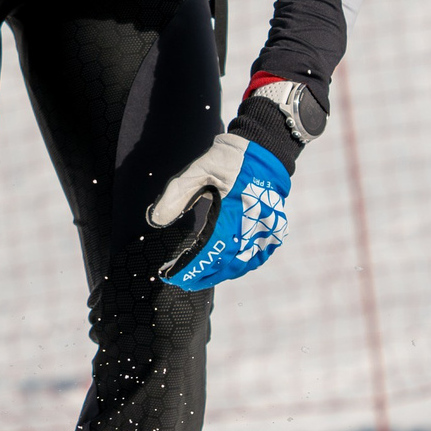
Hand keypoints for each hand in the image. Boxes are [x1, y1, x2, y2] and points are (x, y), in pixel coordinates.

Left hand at [148, 134, 292, 291]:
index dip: (189, 267)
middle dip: (201, 275)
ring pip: (242, 264)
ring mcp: (267, 229)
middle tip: (182, 281)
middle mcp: (252, 226)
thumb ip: (175, 196)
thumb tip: (156, 220)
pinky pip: (258, 257)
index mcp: (232, 213)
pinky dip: (241, 266)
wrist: (263, 149)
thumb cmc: (227, 160)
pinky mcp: (275, 229)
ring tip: (200, 278)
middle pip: (225, 264)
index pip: (208, 251)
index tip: (171, 275)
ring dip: (220, 274)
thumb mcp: (196, 172)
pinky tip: (227, 270)